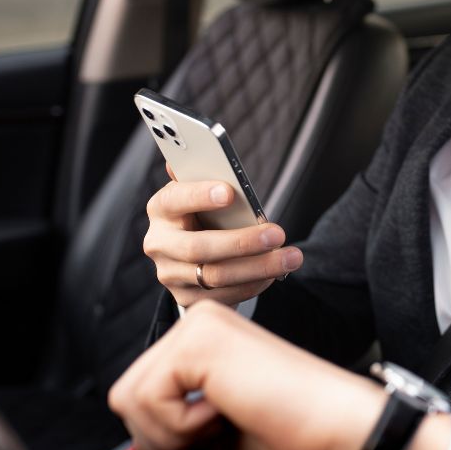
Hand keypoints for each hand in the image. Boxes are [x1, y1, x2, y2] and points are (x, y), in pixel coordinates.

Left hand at [108, 301, 386, 449]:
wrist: (335, 428)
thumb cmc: (293, 432)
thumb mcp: (216, 432)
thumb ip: (177, 424)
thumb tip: (135, 443)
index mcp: (203, 340)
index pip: (140, 393)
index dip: (168, 435)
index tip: (218, 433)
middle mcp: (197, 323)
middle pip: (124, 396)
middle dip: (162, 436)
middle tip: (217, 430)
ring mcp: (196, 327)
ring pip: (128, 399)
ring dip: (173, 434)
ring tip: (223, 420)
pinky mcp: (197, 342)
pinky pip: (147, 399)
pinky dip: (182, 427)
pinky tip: (225, 411)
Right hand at [143, 167, 302, 306]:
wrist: (193, 255)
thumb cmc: (205, 214)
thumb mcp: (202, 193)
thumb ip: (206, 177)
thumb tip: (203, 151)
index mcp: (161, 209)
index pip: (175, 199)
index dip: (199, 195)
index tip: (229, 191)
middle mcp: (159, 244)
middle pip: (198, 247)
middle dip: (242, 241)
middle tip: (278, 234)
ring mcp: (171, 275)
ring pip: (216, 276)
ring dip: (259, 267)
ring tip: (291, 257)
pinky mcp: (187, 299)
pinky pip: (224, 296)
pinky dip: (253, 284)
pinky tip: (275, 273)